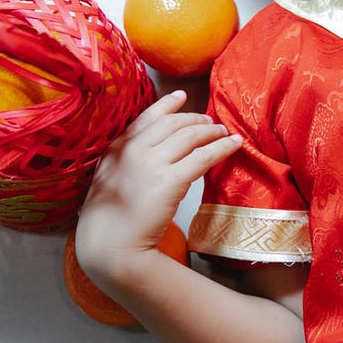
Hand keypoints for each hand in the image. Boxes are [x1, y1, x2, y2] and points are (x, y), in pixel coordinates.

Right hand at [75, 90, 241, 280]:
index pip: (147, 118)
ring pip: (191, 136)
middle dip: (195, 119)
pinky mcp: (170, 181)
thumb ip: (127, 160)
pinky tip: (234, 144)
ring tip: (224, 132)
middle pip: (174, 124)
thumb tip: (153, 150)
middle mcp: (133, 150)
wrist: (109, 245)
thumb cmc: (110, 219)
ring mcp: (151, 164)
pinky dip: (222, 147)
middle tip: (211, 122)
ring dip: (212, 131)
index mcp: (117, 149)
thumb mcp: (109, 179)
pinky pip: (203, 156)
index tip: (181, 96)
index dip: (167, 105)